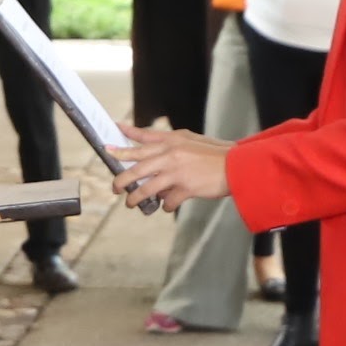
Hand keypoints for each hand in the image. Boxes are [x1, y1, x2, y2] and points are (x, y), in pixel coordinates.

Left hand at [114, 121, 232, 215]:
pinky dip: (165, 205)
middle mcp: (171, 154)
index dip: (123, 142)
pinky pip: (167, 201)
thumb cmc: (216, 153)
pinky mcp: (186, 188)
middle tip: (114, 187)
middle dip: (121, 179)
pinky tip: (166, 206)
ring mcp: (177, 171)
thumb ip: (170, 144)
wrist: (238, 166)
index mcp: (172, 141)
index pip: (142, 139)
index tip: (106, 145)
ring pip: (146, 188)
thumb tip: (152, 154)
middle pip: (136, 167)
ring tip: (131, 203)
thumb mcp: (191, 140)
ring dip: (136, 198)